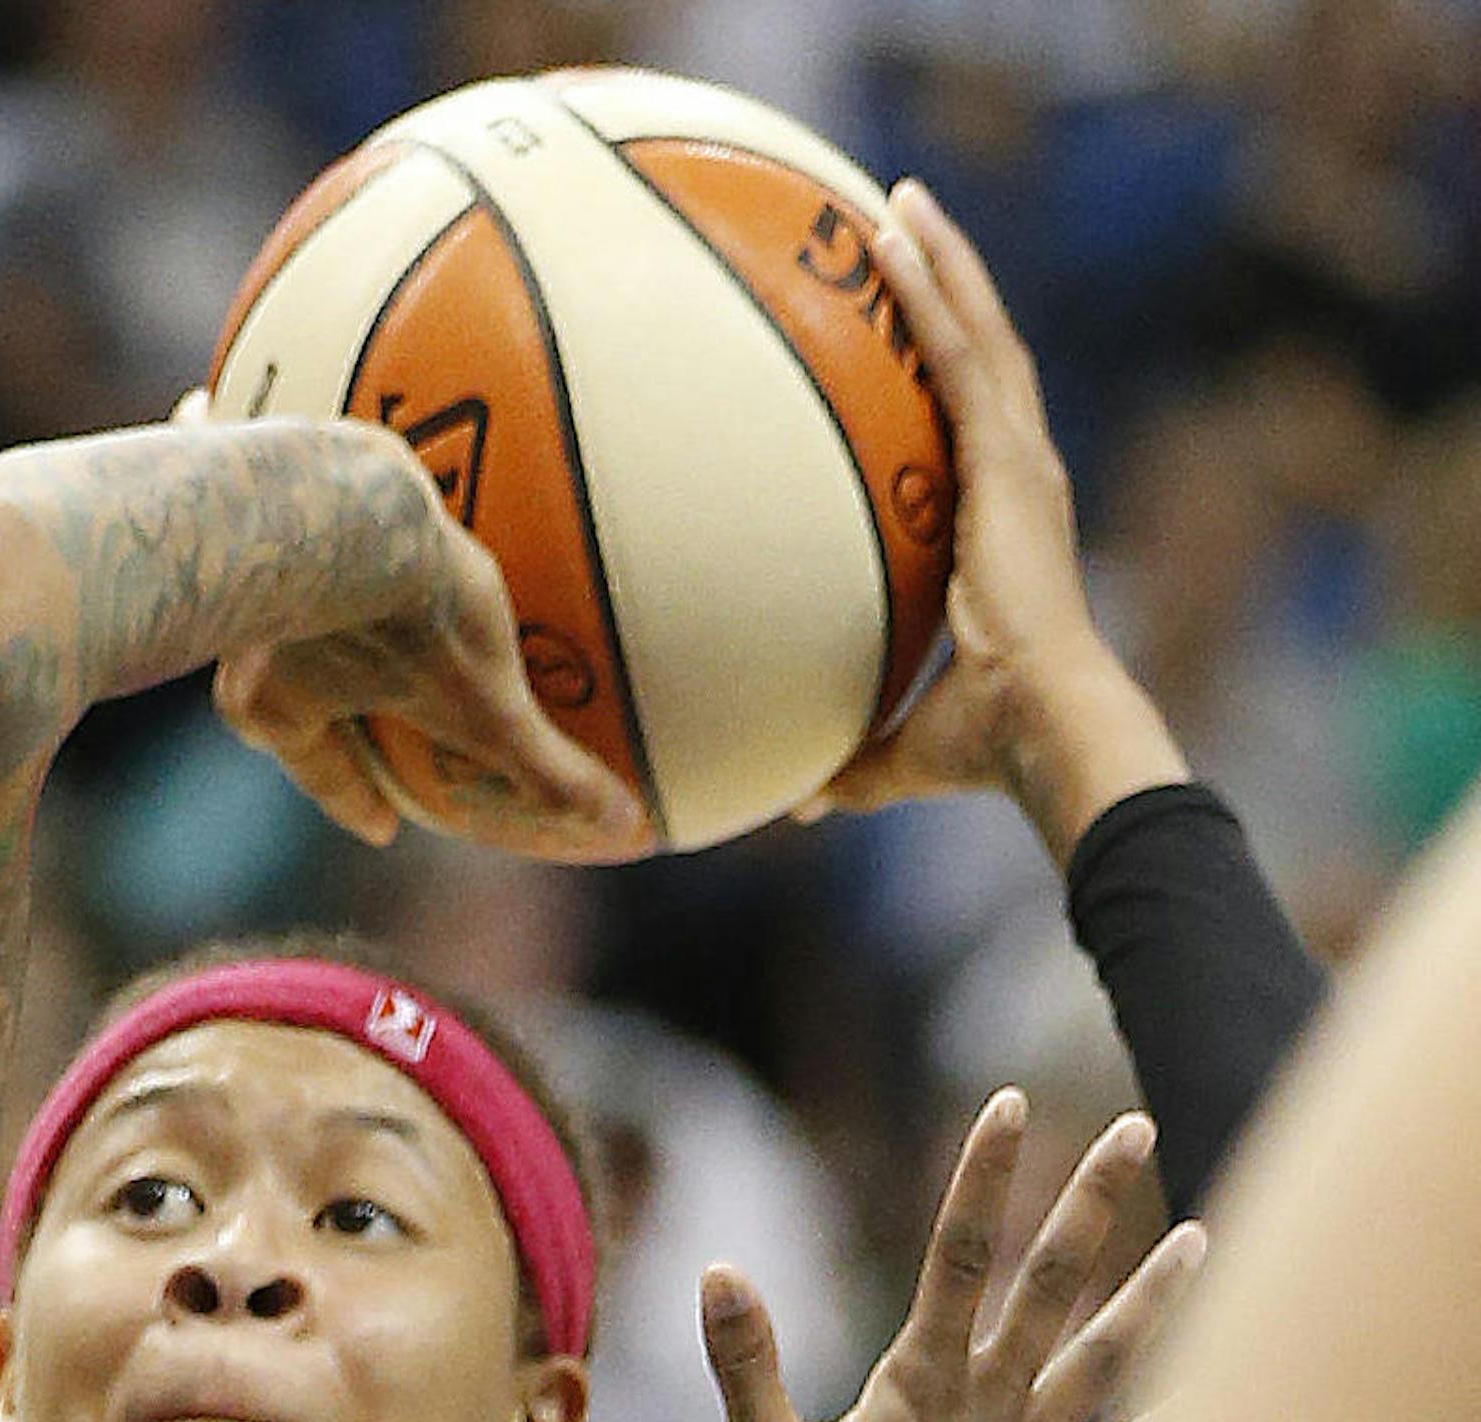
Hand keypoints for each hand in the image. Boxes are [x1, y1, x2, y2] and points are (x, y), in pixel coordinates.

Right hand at [213, 425, 650, 862]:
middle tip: (341, 687)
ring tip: (294, 546)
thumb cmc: (406, 613)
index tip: (382, 825)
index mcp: (285, 701)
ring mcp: (232, 556)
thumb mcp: (487, 706)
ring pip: (238, 559)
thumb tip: (624, 828)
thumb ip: (547, 771)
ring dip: (262, 555)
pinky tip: (213, 400)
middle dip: (294, 680)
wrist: (336, 494)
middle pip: (267, 673)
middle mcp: (240, 633)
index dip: (353, 798)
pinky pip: (216, 452)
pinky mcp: (231, 463)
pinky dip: (213, 437)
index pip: (322, 767)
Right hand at [702, 1089, 1204, 1421]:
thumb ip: (746, 1364)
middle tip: (1136, 1125)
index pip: (959, 1253)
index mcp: (922, 1384)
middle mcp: (994, 1406)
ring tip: (1207, 1236)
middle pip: (1054, 1281)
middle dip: (1094, 1198)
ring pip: (1109, 1355)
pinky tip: (1231, 1414)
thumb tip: (718, 1269)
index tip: (1012, 1101)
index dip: (984, 1174)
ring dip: (1156, 1292)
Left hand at [803, 181, 1184, 860]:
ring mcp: (1020, 461)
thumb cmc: (986, 745)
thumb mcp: (901, 746)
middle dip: (946, 289)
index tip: (909, 333)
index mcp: (1005, 530)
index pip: (973, 431)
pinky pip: (961, 353)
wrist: (1041, 727)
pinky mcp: (1008, 458)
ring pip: (978, 333)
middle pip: (983, 357)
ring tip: (899, 198)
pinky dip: (931, 290)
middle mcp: (1021, 479)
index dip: (947, 376)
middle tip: (900, 225)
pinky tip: (894, 235)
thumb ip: (851, 763)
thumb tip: (799, 803)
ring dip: (940, 262)